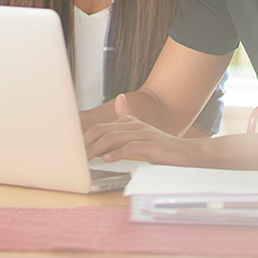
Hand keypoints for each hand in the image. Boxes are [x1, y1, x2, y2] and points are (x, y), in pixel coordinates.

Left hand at [84, 94, 205, 165]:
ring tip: (84, 160)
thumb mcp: (142, 131)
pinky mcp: (152, 145)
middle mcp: (135, 125)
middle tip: (72, 156)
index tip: (71, 148)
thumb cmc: (162, 147)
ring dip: (97, 149)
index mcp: (130, 122)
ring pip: (114, 138)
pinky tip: (108, 159)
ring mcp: (144, 134)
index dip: (85, 137)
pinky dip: (118, 153)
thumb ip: (129, 116)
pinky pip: (131, 147)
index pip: (101, 128)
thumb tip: (120, 98)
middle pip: (104, 131)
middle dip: (86, 143)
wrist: (186, 154)